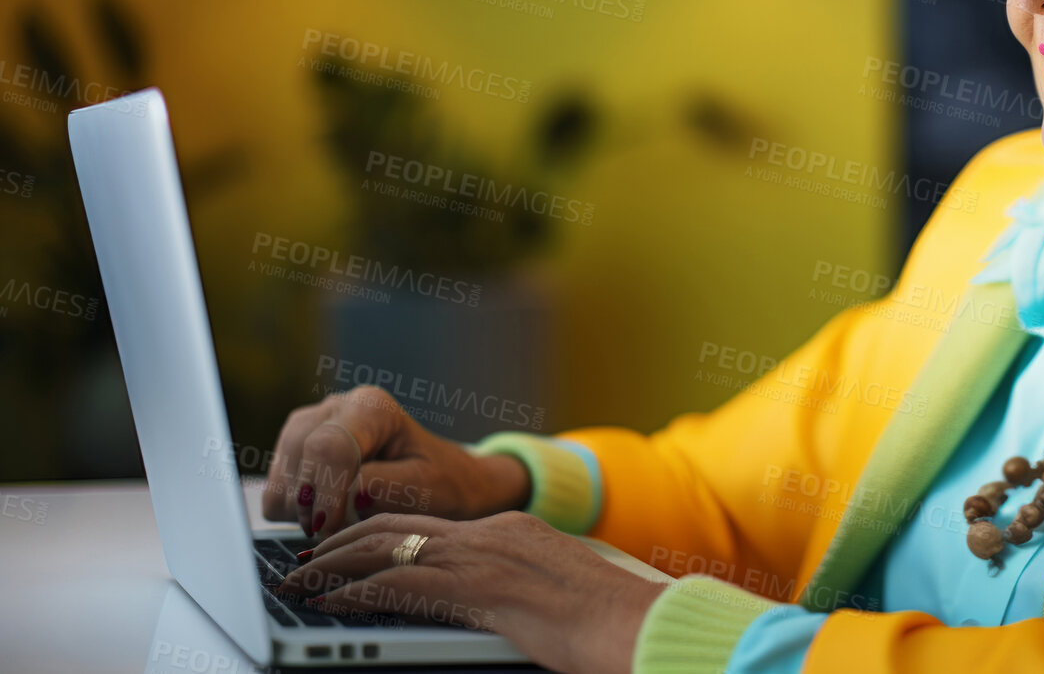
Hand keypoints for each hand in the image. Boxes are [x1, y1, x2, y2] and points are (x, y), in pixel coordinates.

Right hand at [260, 384, 529, 541]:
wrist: (441, 482)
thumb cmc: (440, 484)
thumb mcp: (427, 488)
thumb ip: (390, 488)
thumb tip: (352, 492)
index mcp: (372, 407)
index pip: (331, 446)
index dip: (326, 492)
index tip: (329, 529)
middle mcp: (334, 408)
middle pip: (300, 457)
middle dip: (315, 505)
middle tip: (339, 533)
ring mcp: (308, 427)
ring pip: (282, 478)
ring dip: (304, 512)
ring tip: (341, 523)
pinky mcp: (291, 453)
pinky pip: (274, 493)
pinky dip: (294, 515)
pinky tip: (327, 516)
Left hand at [278, 511, 665, 672]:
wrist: (638, 623)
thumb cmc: (610, 624)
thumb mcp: (555, 596)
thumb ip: (517, 591)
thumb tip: (499, 609)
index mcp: (512, 534)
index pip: (431, 527)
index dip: (381, 534)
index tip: (348, 549)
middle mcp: (492, 535)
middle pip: (398, 524)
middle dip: (344, 541)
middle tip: (306, 561)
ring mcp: (483, 557)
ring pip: (386, 547)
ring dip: (334, 564)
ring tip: (299, 582)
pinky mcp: (474, 587)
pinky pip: (396, 584)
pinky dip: (352, 590)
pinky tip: (327, 602)